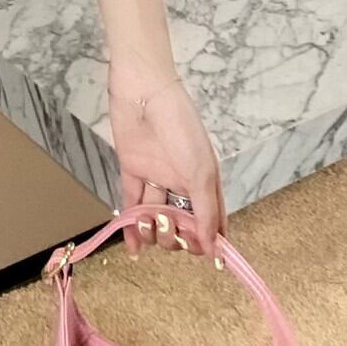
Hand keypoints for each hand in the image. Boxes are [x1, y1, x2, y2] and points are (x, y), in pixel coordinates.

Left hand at [108, 69, 224, 258]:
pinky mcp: (132, 171)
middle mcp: (182, 182)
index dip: (206, 240)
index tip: (201, 252)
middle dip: (175, 235)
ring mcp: (156, 177)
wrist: (143, 92)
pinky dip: (132, 229)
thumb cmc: (179, 124)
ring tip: (148, 222)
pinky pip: (132, 206)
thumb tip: (214, 248)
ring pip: (155, 218)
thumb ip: (206, 210)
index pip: (210, 221)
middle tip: (169, 228)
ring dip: (151, 231)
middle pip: (180, 224)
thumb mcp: (201, 171)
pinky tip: (134, 249)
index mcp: (205, 181)